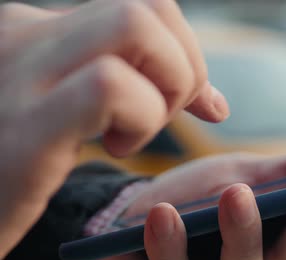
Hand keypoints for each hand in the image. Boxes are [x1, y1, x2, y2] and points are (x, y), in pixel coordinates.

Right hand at [0, 1, 228, 258]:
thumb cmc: (17, 166)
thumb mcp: (69, 112)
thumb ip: (132, 88)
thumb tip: (215, 102)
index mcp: (35, 29)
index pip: (143, 7)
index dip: (187, 51)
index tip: (196, 102)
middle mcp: (23, 34)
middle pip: (148, 7)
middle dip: (184, 67)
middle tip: (161, 116)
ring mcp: (19, 73)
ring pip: (135, 26)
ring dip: (165, 90)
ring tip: (131, 134)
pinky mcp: (25, 126)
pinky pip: (110, 86)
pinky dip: (140, 119)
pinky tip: (115, 149)